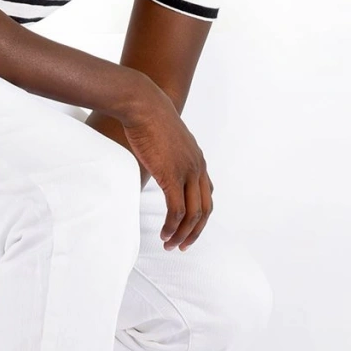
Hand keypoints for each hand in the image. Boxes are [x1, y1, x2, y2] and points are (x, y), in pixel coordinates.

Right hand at [119, 81, 213, 250]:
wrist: (143, 105)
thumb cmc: (148, 117)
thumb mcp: (164, 139)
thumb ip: (165, 155)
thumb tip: (154, 162)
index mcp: (197, 160)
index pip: (207, 195)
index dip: (200, 217)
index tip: (188, 229)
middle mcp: (198, 167)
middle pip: (205, 209)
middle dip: (195, 231)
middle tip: (183, 245)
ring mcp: (187, 172)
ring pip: (193, 214)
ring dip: (182, 234)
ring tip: (170, 245)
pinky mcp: (172, 176)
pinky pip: (177, 210)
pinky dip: (172, 226)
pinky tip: (165, 235)